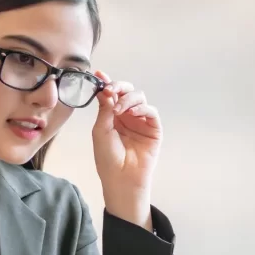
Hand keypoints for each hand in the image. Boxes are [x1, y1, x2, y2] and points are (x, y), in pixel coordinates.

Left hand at [90, 70, 161, 229]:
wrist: (121, 179)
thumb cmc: (107, 159)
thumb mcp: (101, 130)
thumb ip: (105, 108)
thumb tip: (105, 88)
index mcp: (112, 116)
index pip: (112, 95)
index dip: (107, 83)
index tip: (100, 75)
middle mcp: (127, 116)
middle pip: (127, 92)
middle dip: (120, 87)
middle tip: (112, 89)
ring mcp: (141, 122)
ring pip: (139, 98)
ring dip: (129, 99)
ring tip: (119, 109)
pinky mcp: (154, 129)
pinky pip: (151, 111)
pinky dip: (142, 108)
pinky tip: (132, 113)